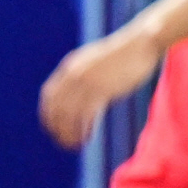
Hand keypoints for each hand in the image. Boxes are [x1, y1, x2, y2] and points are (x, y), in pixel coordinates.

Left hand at [39, 25, 161, 149]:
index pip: (49, 94)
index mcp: (70, 66)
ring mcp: (89, 81)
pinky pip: (88, 115)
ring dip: (68, 132)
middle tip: (60, 139)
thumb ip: (83, 73)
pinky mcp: (105, 89)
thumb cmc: (120, 54)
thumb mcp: (94, 61)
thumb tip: (78, 89)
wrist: (140, 43)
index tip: (51, 126)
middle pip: (56, 106)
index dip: (47, 112)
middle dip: (55, 125)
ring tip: (72, 145)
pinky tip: (87, 138)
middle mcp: (75, 73)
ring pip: (70, 114)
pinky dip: (84, 129)